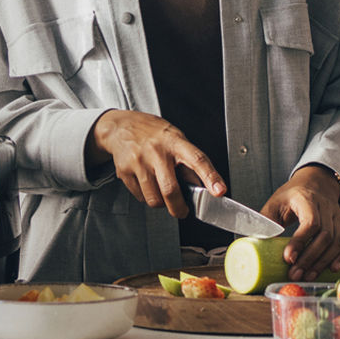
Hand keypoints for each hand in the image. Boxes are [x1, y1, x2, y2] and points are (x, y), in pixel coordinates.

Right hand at [88, 110, 225, 218]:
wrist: (121, 126)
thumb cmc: (153, 133)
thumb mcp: (175, 139)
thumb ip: (188, 162)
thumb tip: (204, 187)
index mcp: (175, 141)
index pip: (197, 159)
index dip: (210, 177)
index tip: (219, 191)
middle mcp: (157, 151)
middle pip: (170, 189)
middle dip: (179, 208)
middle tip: (182, 211)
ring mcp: (139, 161)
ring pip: (154, 199)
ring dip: (161, 203)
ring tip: (161, 191)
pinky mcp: (124, 171)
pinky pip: (140, 197)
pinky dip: (147, 197)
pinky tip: (146, 183)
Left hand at [260, 166, 339, 279]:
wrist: (315, 183)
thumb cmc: (292, 196)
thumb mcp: (275, 203)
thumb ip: (267, 222)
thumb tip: (259, 246)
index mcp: (307, 199)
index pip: (310, 222)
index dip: (300, 242)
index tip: (289, 258)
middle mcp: (327, 207)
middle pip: (326, 235)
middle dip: (310, 258)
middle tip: (296, 274)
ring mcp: (338, 216)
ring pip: (338, 241)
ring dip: (324, 262)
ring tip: (309, 276)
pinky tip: (333, 268)